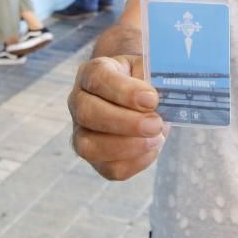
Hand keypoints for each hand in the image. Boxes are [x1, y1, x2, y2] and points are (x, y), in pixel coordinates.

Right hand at [68, 55, 169, 180]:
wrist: (140, 96)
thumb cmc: (142, 81)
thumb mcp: (148, 69)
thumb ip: (153, 79)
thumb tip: (157, 101)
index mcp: (92, 73)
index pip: (97, 78)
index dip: (124, 91)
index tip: (151, 99)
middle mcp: (79, 102)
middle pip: (87, 113)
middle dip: (125, 122)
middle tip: (156, 124)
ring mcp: (82, 132)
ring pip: (90, 146)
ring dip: (128, 146)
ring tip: (157, 138)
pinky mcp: (96, 158)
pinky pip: (110, 168)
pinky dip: (136, 162)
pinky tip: (153, 147)